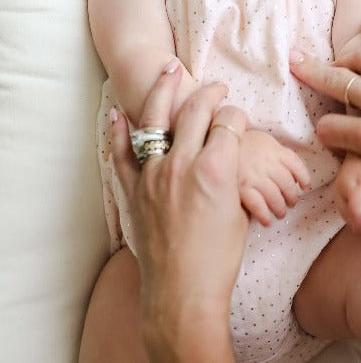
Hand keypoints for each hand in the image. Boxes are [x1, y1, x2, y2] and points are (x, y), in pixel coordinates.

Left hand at [110, 64, 247, 362]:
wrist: (183, 293)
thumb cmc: (218, 258)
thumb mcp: (239, 209)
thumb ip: (232, 173)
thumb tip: (228, 155)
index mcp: (216, 168)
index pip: (229, 121)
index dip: (237, 115)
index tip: (239, 118)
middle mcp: (183, 164)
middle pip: (196, 110)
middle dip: (210, 93)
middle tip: (218, 88)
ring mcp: (154, 174)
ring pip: (156, 118)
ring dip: (164, 89)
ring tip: (170, 69)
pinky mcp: (135, 190)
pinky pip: (122, 153)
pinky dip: (119, 131)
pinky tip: (120, 113)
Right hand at [238, 129, 310, 225]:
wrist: (214, 142)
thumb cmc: (239, 143)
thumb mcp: (260, 139)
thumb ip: (274, 151)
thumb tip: (290, 169)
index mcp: (273, 149)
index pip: (295, 164)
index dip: (303, 177)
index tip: (305, 187)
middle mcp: (267, 162)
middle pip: (287, 184)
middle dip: (292, 197)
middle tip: (291, 203)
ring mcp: (254, 176)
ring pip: (275, 197)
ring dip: (280, 208)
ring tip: (280, 213)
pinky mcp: (242, 188)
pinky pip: (259, 206)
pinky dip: (265, 215)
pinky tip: (267, 220)